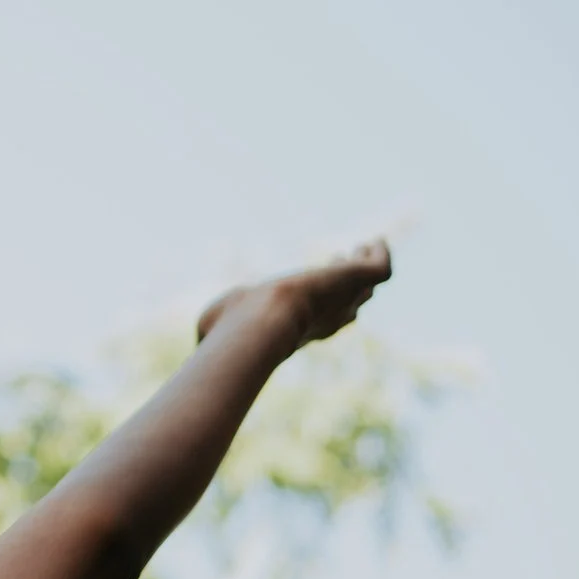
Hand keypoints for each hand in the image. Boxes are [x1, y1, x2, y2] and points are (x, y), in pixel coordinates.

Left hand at [197, 238, 391, 349]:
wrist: (258, 325)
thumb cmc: (234, 331)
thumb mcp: (217, 327)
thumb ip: (212, 331)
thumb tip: (198, 338)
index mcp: (297, 332)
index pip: (321, 321)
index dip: (321, 308)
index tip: (314, 288)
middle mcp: (325, 318)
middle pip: (350, 304)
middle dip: (349, 288)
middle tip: (342, 263)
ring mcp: (342, 298)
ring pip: (366, 286)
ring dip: (365, 267)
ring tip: (363, 247)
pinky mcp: (355, 279)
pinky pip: (380, 267)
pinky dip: (380, 255)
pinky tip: (373, 240)